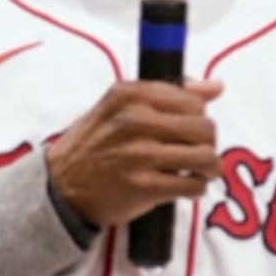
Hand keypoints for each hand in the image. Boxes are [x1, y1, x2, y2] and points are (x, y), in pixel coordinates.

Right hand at [46, 78, 224, 229]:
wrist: (60, 187)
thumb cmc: (93, 144)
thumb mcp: (120, 107)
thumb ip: (168, 93)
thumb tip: (216, 87)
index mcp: (130, 94)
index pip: (193, 101)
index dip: (199, 117)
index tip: (189, 130)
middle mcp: (135, 120)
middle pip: (205, 128)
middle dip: (208, 143)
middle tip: (199, 153)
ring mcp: (139, 154)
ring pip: (205, 157)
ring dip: (209, 167)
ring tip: (200, 171)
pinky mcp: (144, 186)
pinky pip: (193, 185)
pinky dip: (197, 188)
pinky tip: (187, 187)